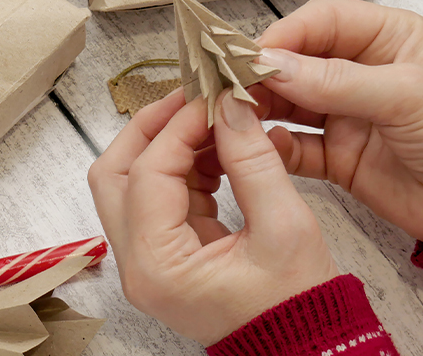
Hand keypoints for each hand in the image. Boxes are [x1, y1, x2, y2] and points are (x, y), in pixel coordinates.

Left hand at [88, 89, 338, 344]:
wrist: (307, 350)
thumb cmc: (299, 303)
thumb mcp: (284, 225)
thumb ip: (252, 159)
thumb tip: (229, 103)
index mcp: (157, 266)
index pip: (147, 172)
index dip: (178, 125)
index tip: (213, 93)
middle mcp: (137, 264)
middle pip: (115, 173)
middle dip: (152, 128)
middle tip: (195, 98)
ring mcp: (146, 260)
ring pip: (130, 180)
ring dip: (168, 144)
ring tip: (216, 121)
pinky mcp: (165, 253)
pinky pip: (157, 195)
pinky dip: (182, 165)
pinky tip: (220, 150)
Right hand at [249, 0, 422, 243]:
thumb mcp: (405, 95)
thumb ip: (336, 80)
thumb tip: (270, 64)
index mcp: (384, 36)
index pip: (320, 21)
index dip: (284, 35)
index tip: (251, 56)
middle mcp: (359, 69)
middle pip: (295, 60)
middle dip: (261, 72)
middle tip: (228, 85)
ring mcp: (345, 113)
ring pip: (287, 102)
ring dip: (259, 108)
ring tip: (231, 115)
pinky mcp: (337, 156)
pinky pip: (294, 146)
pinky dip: (273, 147)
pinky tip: (258, 148)